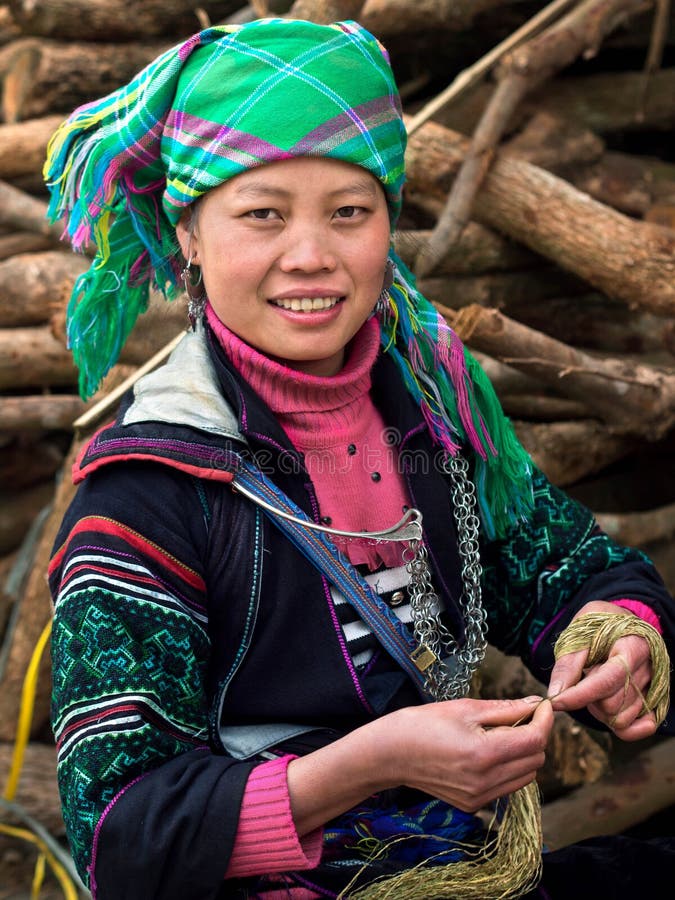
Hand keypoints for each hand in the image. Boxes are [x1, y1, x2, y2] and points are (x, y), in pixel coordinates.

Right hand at [287, 695, 552, 834]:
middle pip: (535, 760)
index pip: (535, 740)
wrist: (390, 754)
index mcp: (484, 753)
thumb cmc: (423, 723)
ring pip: (526, 776)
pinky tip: (490, 751)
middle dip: (536, 735)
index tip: (541, 705)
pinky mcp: (474, 805)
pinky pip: (507, 786)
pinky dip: (509, 768)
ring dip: (524, 753)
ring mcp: (480, 797)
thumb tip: (535, 703)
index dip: (544, 720)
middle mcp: (486, 781)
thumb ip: (505, 708)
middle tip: (521, 715)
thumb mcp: (465, 708)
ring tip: (504, 733)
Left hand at [548, 600, 655, 740]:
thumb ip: (568, 663)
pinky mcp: (654, 701)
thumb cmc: (599, 625)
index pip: (609, 679)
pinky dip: (621, 726)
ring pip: (622, 719)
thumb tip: (556, 693)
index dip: (580, 694)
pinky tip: (607, 711)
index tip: (556, 701)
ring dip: (601, 710)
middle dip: (589, 698)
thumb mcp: (579, 633)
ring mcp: (653, 687)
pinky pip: (640, 728)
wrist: (621, 622)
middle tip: (583, 678)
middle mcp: (648, 669)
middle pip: (613, 703)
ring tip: (595, 687)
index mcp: (633, 645)